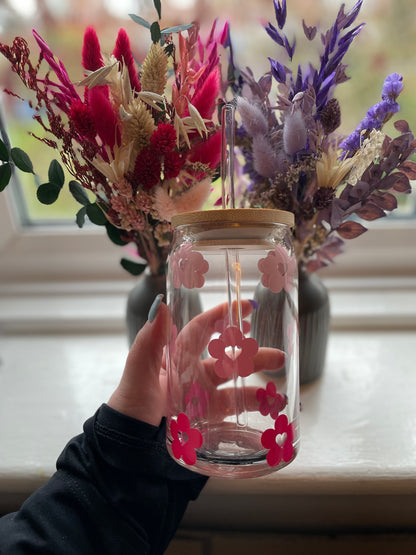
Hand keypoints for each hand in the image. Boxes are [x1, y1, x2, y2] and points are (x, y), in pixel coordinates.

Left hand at [108, 296, 284, 426]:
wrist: (128, 454)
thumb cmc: (129, 410)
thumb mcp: (138, 375)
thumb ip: (148, 343)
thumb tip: (160, 304)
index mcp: (177, 359)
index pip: (203, 331)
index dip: (223, 316)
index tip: (247, 306)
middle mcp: (193, 377)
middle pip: (228, 361)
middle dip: (254, 357)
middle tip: (278, 358)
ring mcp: (202, 402)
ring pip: (236, 391)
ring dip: (259, 392)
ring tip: (279, 398)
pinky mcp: (207, 426)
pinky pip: (235, 420)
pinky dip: (253, 422)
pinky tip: (268, 425)